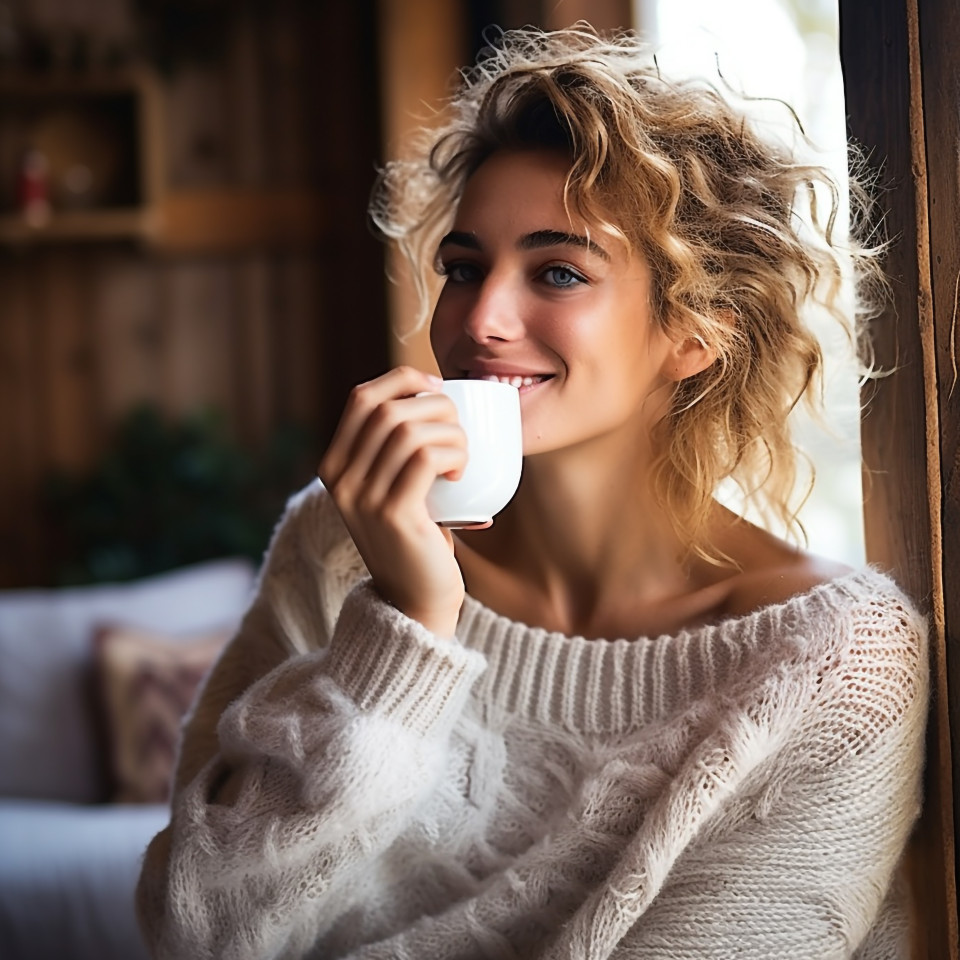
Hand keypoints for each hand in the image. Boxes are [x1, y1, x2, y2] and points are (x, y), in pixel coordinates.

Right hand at [317, 367, 468, 636]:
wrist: (414, 600)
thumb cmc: (416, 537)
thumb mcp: (392, 488)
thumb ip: (394, 451)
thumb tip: (436, 394)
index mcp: (335, 465)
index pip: (362, 397)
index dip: (403, 381)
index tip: (437, 391)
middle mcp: (340, 479)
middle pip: (388, 408)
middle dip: (435, 406)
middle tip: (458, 430)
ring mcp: (362, 498)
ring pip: (409, 431)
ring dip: (450, 434)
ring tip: (462, 457)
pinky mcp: (392, 514)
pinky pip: (424, 459)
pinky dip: (452, 455)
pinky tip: (460, 475)